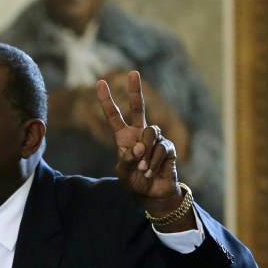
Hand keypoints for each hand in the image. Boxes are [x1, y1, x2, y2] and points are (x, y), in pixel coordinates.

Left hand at [96, 71, 188, 217]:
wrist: (154, 194)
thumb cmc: (135, 182)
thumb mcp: (123, 173)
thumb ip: (127, 160)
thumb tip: (138, 146)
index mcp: (124, 137)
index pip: (114, 116)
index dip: (107, 101)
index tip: (100, 83)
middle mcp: (139, 134)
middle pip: (139, 108)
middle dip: (135, 90)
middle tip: (133, 72)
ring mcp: (155, 138)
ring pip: (151, 134)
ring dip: (145, 153)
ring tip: (142, 168)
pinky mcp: (168, 146)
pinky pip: (160, 148)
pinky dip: (153, 162)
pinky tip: (151, 171)